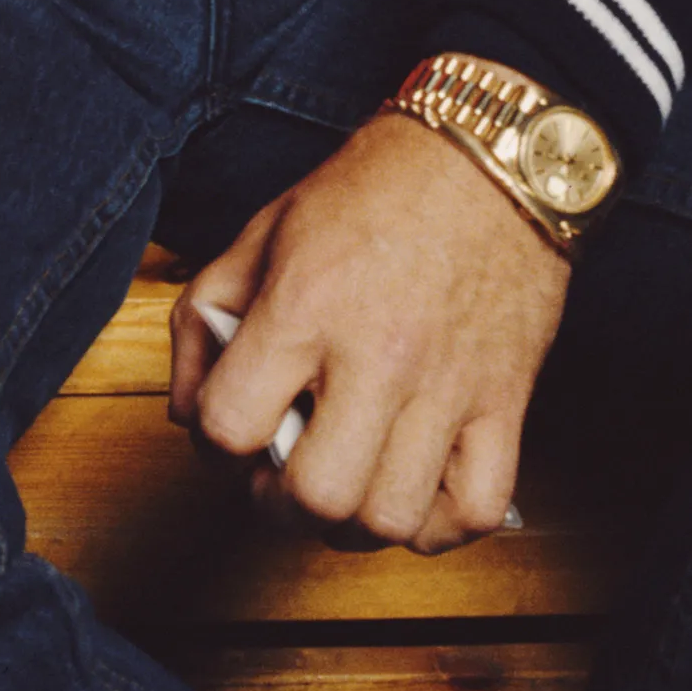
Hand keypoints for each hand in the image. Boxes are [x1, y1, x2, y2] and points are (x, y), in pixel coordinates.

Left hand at [171, 112, 571, 551]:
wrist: (481, 163)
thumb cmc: (365, 194)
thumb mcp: (259, 231)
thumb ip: (205, 317)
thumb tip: (185, 413)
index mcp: (302, 306)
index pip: (230, 425)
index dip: (213, 445)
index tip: (226, 436)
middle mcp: (375, 356)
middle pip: (315, 496)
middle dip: (277, 504)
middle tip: (277, 479)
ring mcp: (447, 388)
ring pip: (391, 519)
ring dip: (352, 523)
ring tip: (340, 485)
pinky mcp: (506, 406)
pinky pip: (474, 512)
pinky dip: (436, 527)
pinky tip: (408, 493)